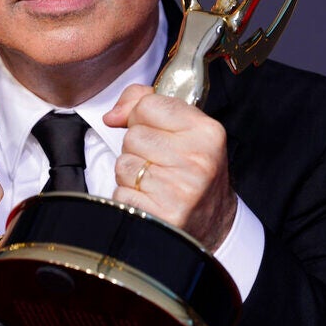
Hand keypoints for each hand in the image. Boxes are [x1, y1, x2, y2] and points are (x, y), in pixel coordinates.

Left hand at [103, 84, 235, 250]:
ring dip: (131, 174)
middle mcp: (197, 159)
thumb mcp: (185, 128)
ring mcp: (181, 190)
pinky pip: (121, 193)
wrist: (213, 221)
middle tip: (159, 162)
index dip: (141, 116)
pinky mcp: (163, 215)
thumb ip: (146, 104)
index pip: (148, 105)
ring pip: (124, 164)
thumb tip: (112, 116)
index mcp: (206, 132)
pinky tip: (151, 199)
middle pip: (133, 136)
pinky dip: (129, 197)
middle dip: (137, 148)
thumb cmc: (194, 170)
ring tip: (155, 181)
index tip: (154, 130)